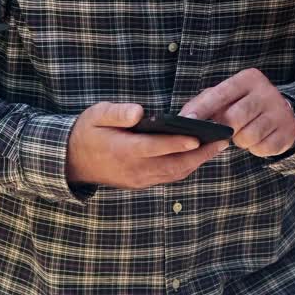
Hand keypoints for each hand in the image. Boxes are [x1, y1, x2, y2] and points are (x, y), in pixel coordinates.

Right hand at [65, 102, 228, 188]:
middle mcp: (134, 169)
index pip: (153, 148)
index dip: (175, 143)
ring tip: (218, 145)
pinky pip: (169, 176)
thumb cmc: (87, 131)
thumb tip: (139, 112)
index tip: (196, 137)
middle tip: (222, 140)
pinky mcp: (142, 183)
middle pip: (172, 165)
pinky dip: (187, 167)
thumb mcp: (96, 114)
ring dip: (198, 161)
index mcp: (122, 150)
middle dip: (200, 154)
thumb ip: (117, 112)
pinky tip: (200, 154)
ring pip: (174, 173)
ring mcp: (139, 179)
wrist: (71, 161)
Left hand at [179, 69, 294, 157]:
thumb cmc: (246, 104)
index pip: (220, 94)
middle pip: (234, 118)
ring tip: (244, 133)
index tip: (186, 121)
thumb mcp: (228, 96)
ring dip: (240, 140)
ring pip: (247, 136)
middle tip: (224, 131)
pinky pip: (262, 148)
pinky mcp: (287, 132)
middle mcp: (266, 92)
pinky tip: (259, 139)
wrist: (284, 113)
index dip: (202, 109)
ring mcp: (279, 112)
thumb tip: (183, 118)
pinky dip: (255, 148)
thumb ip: (204, 102)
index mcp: (248, 79)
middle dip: (224, 130)